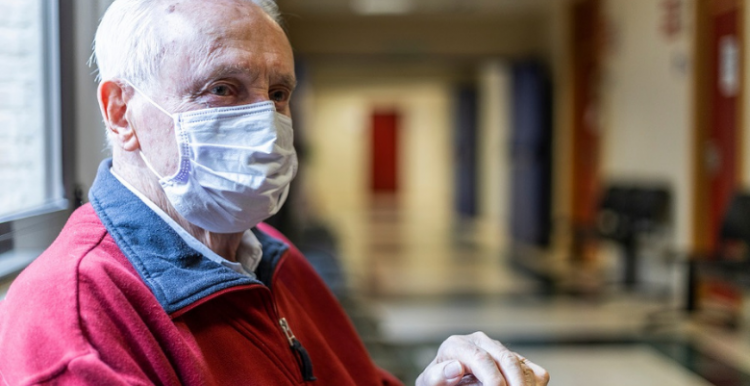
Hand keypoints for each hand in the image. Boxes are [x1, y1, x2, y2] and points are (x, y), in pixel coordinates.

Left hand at [415, 332, 548, 385]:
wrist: (447, 382)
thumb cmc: (439, 383)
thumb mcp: (431, 382)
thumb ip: (437, 376)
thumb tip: (456, 367)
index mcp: (457, 345)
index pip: (481, 358)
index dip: (493, 379)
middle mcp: (479, 341)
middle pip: (506, 359)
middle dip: (514, 382)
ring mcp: (498, 349)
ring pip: (522, 365)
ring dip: (523, 384)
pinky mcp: (514, 358)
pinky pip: (534, 371)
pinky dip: (533, 384)